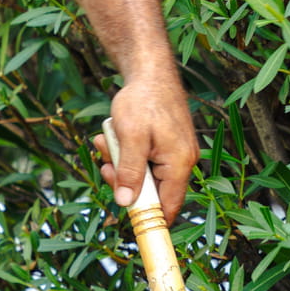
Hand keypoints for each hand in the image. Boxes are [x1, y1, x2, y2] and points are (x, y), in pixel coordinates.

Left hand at [95, 80, 198, 222]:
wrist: (150, 71)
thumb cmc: (142, 100)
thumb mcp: (130, 137)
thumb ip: (129, 172)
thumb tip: (126, 203)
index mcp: (179, 163)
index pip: (167, 207)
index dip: (147, 218)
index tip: (126, 219)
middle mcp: (183, 162)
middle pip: (152, 191)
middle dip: (124, 180)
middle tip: (106, 164)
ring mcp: (176, 153)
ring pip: (145, 175)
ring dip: (122, 163)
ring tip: (107, 141)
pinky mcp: (167, 146)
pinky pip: (146, 160)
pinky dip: (128, 153)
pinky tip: (115, 137)